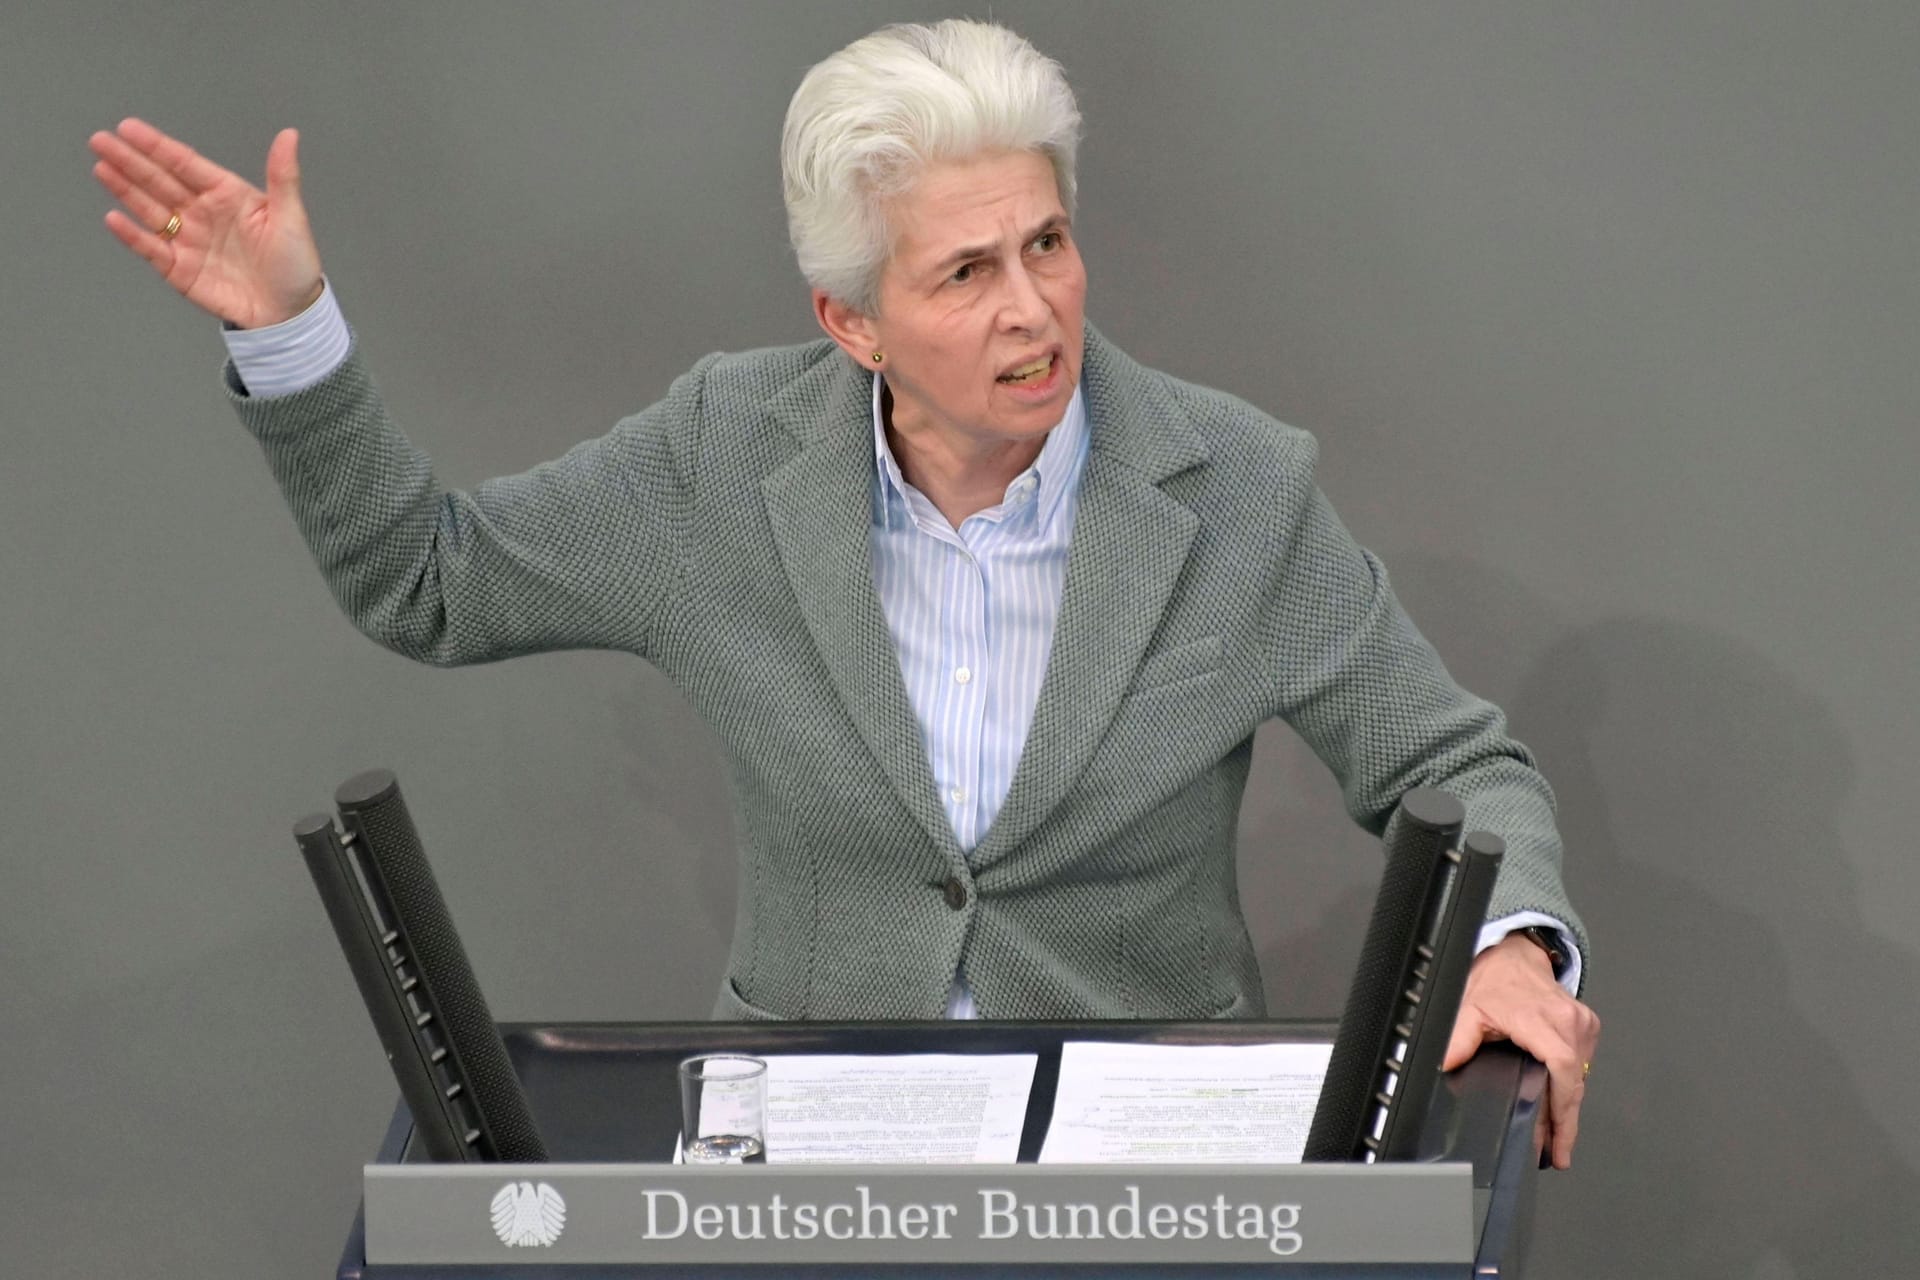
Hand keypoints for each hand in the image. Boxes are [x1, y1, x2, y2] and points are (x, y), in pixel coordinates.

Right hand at [89, 117, 323, 328]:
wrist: (289, 315)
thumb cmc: (295, 266)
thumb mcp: (291, 217)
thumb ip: (283, 177)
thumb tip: (289, 135)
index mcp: (227, 195)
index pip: (185, 164)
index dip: (157, 146)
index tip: (128, 128)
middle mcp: (202, 213)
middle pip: (160, 181)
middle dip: (130, 161)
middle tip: (100, 141)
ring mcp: (188, 240)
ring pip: (150, 209)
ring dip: (124, 189)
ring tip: (102, 168)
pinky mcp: (179, 269)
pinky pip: (151, 248)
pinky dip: (132, 235)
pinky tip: (115, 218)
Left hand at [1443, 932, 1600, 1169]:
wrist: (1515, 955)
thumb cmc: (1496, 979)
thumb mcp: (1468, 1008)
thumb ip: (1458, 1041)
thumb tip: (1444, 1066)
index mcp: (1538, 1018)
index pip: (1560, 1068)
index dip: (1562, 1109)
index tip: (1559, 1139)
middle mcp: (1566, 1020)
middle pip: (1572, 1083)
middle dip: (1565, 1123)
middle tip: (1557, 1153)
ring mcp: (1581, 1023)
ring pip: (1579, 1076)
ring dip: (1567, 1105)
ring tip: (1557, 1136)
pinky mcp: (1588, 1025)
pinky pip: (1581, 1063)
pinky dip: (1570, 1084)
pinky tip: (1560, 1104)